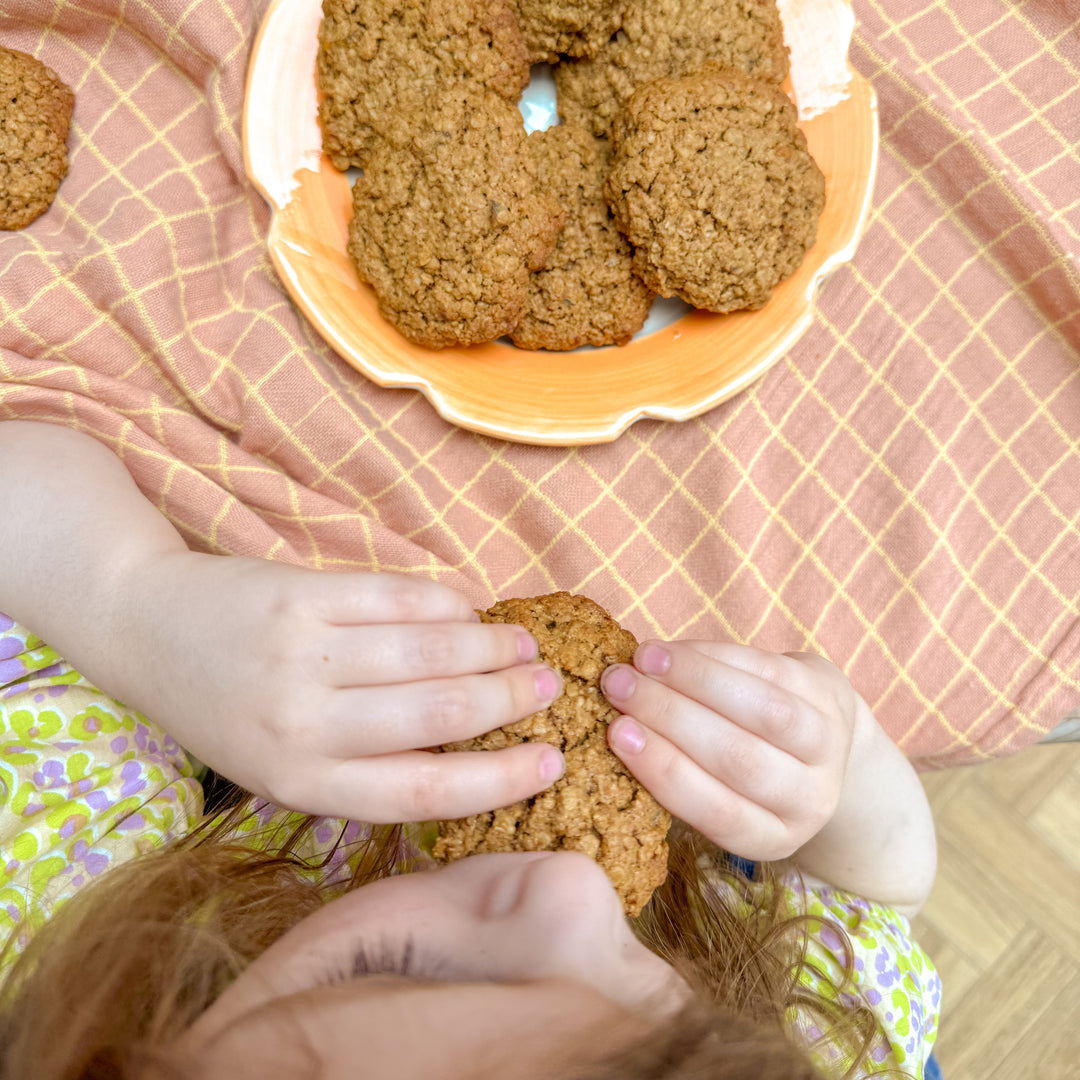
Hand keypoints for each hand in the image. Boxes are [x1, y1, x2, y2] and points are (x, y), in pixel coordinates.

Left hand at [108, 553, 564, 822]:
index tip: (551, 763)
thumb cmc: (226, 710)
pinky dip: (447, 602)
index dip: (500, 779)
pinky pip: (398, 597)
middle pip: (439, 714)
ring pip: (429, 651)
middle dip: (510, 700)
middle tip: (549, 687)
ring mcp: (302, 653)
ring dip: (491, 646)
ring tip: (524, 645)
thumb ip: (363, 765)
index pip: (425, 791)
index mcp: (302, 782)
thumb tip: (474, 749)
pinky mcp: (302, 593)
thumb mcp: (281, 765)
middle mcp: (303, 723)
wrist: (147, 630)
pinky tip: (470, 608)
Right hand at [600, 642, 857, 860]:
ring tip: (642, 659)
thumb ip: (676, 774)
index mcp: (771, 838)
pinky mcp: (828, 694)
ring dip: (694, 679)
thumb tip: (614, 728)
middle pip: (738, 758)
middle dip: (670, 716)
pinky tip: (673, 649)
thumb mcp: (718, 794)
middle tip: (617, 686)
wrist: (819, 742)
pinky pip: (769, 670)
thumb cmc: (742, 770)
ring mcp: (827, 746)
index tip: (618, 733)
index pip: (718, 812)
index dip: (666, 771)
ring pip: (763, 710)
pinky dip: (715, 656)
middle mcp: (809, 800)